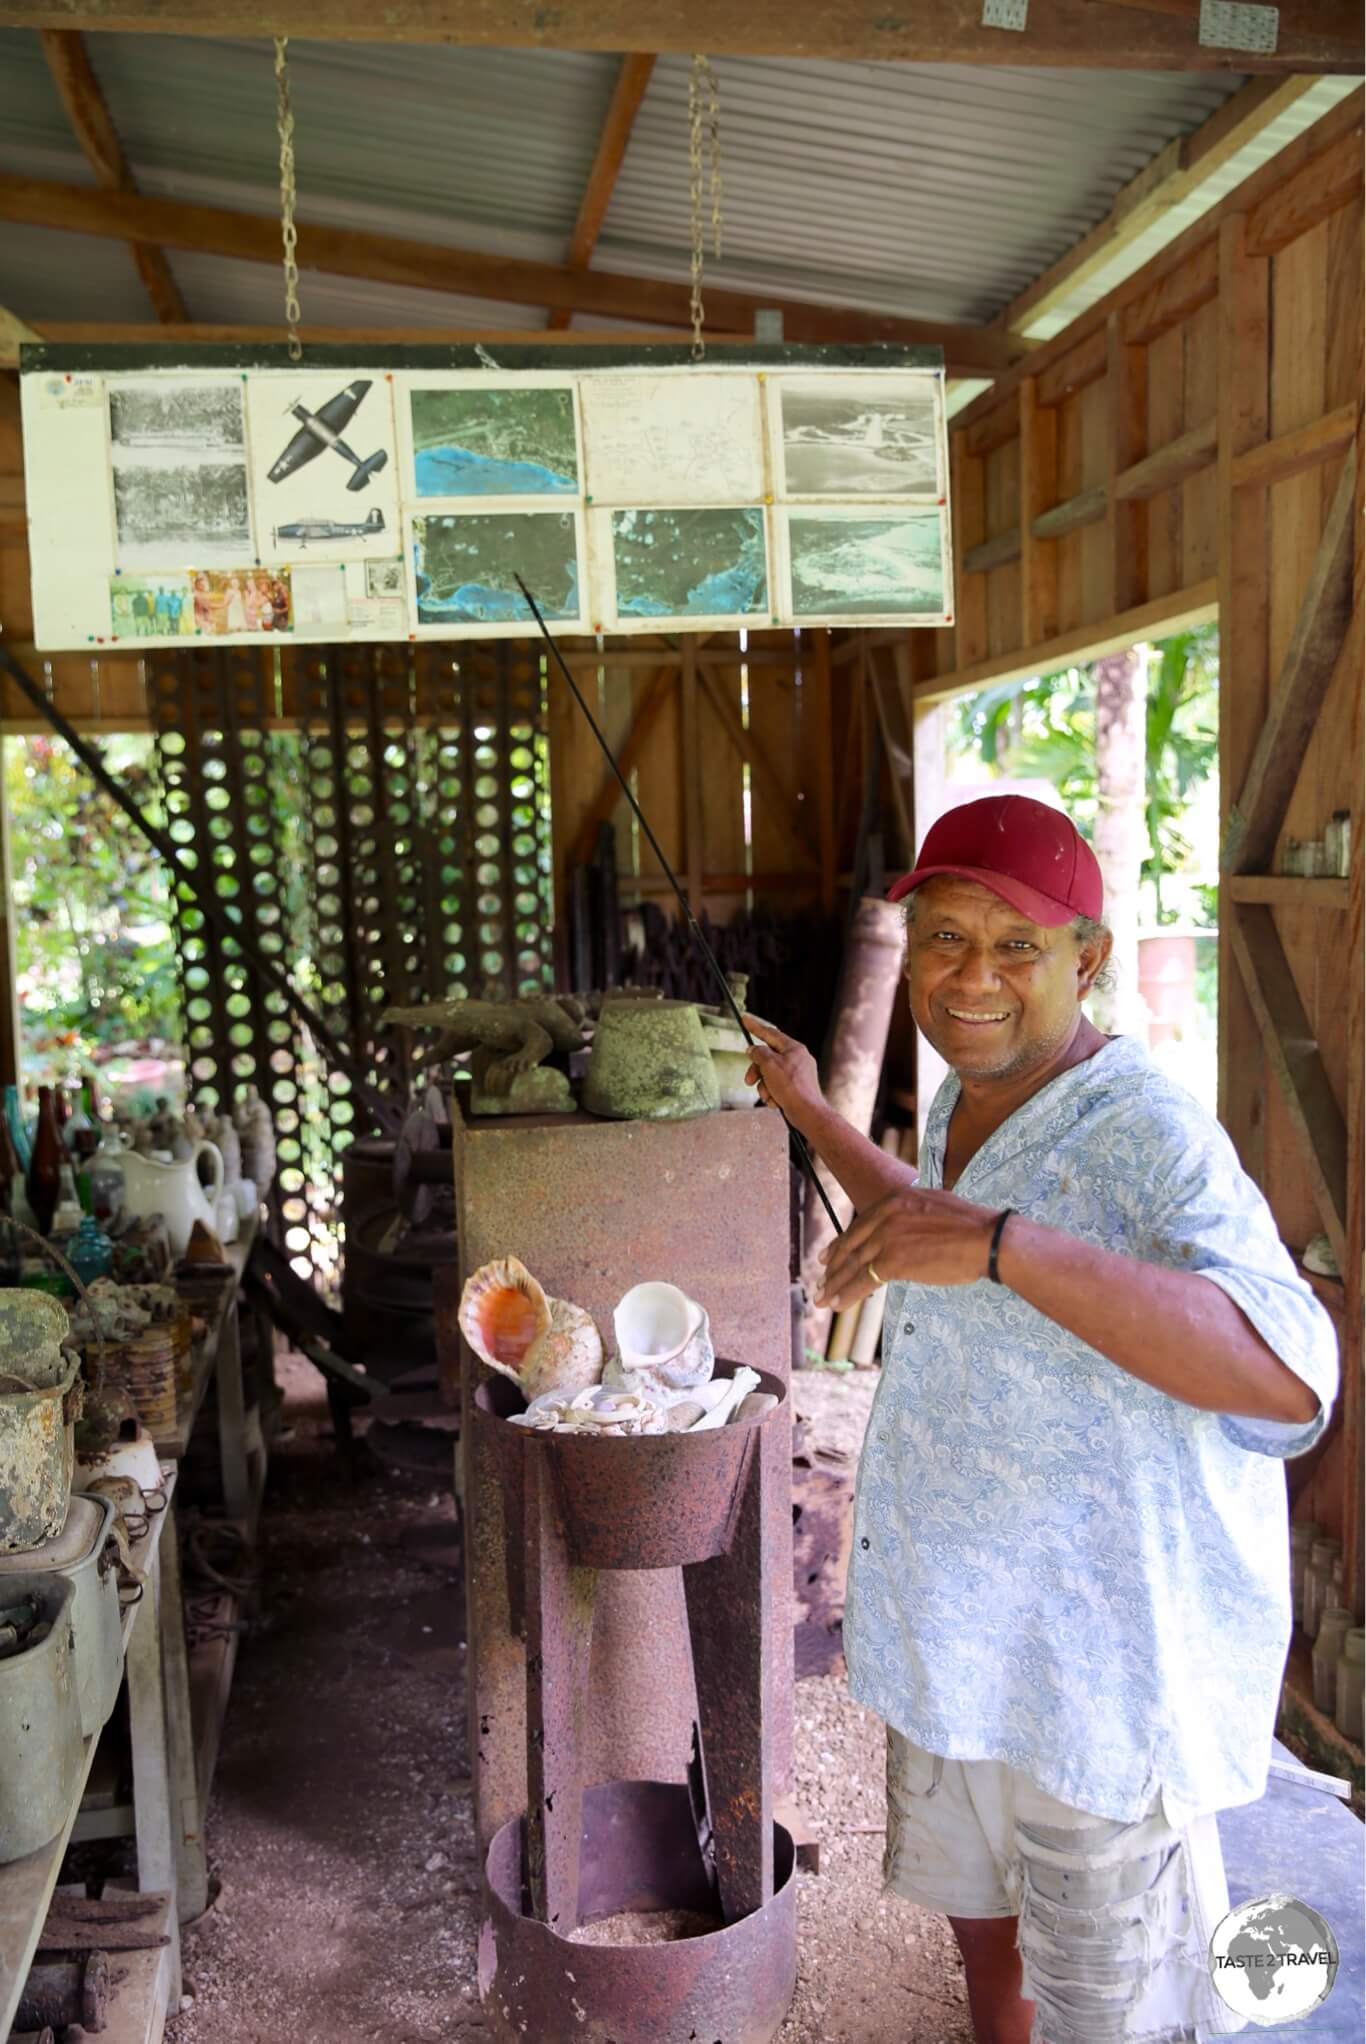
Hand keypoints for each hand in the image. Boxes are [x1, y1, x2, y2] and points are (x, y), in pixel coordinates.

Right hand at [741, 1014, 824, 1125]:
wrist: (807, 1113)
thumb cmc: (791, 1087)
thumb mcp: (769, 1064)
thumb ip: (759, 1053)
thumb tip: (754, 1050)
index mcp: (794, 1048)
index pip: (770, 1033)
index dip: (755, 1026)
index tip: (744, 1019)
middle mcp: (797, 1059)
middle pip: (767, 1058)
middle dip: (756, 1071)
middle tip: (748, 1080)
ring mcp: (797, 1074)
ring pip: (770, 1075)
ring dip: (763, 1086)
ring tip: (768, 1095)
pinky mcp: (796, 1088)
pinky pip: (777, 1086)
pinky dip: (772, 1094)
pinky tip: (776, 1101)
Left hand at [815, 1186, 999, 1308]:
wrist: (986, 1238)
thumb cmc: (971, 1226)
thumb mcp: (934, 1205)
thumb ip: (912, 1214)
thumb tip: (907, 1225)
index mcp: (895, 1199)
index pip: (860, 1225)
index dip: (841, 1243)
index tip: (828, 1256)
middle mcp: (886, 1215)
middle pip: (851, 1244)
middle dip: (833, 1265)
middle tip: (820, 1278)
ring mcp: (887, 1237)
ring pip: (853, 1264)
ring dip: (835, 1284)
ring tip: (823, 1298)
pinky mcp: (892, 1261)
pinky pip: (863, 1280)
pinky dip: (847, 1294)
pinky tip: (837, 1304)